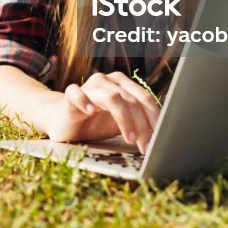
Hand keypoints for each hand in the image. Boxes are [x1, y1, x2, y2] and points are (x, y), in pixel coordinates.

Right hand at [40, 72, 159, 153]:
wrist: (64, 123)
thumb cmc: (95, 123)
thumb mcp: (121, 124)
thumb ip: (137, 124)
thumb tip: (162, 137)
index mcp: (122, 84)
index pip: (144, 98)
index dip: (154, 119)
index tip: (159, 139)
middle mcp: (107, 81)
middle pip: (131, 100)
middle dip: (142, 125)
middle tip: (145, 146)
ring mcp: (88, 86)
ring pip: (112, 97)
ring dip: (124, 119)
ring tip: (129, 138)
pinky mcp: (70, 96)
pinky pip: (76, 93)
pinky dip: (84, 100)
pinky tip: (90, 111)